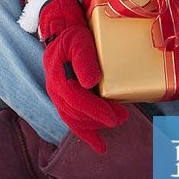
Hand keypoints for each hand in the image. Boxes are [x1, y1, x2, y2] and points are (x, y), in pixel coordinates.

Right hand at [39, 0, 127, 153]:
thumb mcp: (79, 41)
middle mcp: (55, 91)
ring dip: (96, 125)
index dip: (94, 110)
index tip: (112, 116)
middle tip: (122, 117)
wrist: (61, 33)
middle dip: (100, 119)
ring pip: (75, 120)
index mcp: (58, 77)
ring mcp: (58, 97)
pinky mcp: (65, 100)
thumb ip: (84, 60)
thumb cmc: (72, 36)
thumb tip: (90, 82)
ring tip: (117, 120)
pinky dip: (86, 133)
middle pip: (76, 113)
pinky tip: (99, 145)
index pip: (76, 99)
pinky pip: (73, 120)